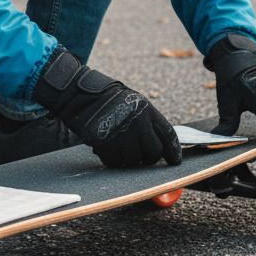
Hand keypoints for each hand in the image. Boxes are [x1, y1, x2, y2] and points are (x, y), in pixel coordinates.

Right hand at [32, 48, 181, 167]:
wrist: (81, 94)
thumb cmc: (109, 100)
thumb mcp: (134, 103)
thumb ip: (147, 122)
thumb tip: (159, 146)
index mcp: (147, 110)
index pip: (168, 135)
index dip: (173, 151)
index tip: (175, 161)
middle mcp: (137, 122)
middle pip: (153, 152)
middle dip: (148, 159)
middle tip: (141, 159)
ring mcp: (121, 133)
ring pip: (133, 160)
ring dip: (127, 159)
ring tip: (119, 148)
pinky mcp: (104, 142)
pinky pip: (114, 161)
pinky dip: (112, 159)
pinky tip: (107, 149)